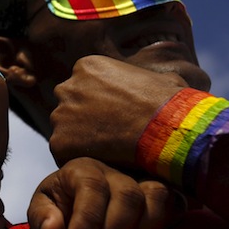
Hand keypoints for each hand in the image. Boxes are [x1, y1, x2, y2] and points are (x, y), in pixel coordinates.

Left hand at [27, 158, 185, 228]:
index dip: (86, 220)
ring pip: (157, 196)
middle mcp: (115, 171)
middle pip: (127, 194)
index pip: (91, 186)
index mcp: (83, 170)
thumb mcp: (41, 211)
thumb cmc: (61, 209)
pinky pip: (176, 204)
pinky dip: (166, 224)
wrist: (80, 209)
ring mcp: (143, 180)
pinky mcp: (165, 195)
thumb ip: (42, 219)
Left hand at [49, 55, 187, 167]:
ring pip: (64, 128)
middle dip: (83, 118)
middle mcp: (68, 86)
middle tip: (107, 135)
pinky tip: (101, 163)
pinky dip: (79, 160)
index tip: (114, 116)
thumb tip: (154, 82)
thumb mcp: (156, 77)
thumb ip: (140, 78)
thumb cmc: (169, 104)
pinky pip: (64, 153)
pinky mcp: (60, 141)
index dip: (98, 103)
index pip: (82, 85)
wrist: (167, 129)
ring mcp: (61, 114)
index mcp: (87, 66)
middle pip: (69, 105)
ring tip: (107, 151)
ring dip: (80, 139)